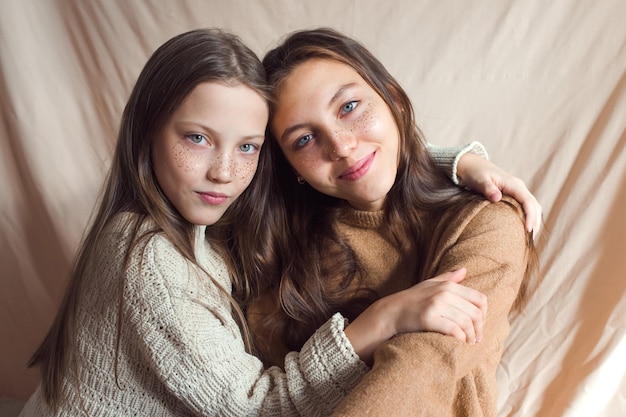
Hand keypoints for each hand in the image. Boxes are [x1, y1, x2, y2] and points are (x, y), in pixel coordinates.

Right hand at [344, 268, 486, 364]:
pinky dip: (460, 338)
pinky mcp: (428, 318)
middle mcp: (444, 293)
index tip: (480, 325)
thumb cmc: (412, 300)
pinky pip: (453, 330)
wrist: (390, 312)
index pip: (479, 299)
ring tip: (469, 343)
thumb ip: (448, 278)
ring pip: (466, 323)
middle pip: (475, 313)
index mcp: (448, 286)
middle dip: (479, 329)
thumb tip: (464, 270)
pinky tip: (459, 342)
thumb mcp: (430, 284)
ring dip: (471, 336)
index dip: (485, 314)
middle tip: (476, 339)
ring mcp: (435, 305)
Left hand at [457, 153, 541, 234]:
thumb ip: (488, 188)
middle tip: (530, 238)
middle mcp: (518, 187)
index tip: (528, 230)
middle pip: (534, 205)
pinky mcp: (512, 194)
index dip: (530, 216)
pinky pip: (524, 205)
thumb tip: (497, 198)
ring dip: (533, 219)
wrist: (472, 165)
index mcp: (513, 184)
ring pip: (532, 205)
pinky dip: (527, 216)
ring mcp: (516, 190)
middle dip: (535, 221)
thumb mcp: (480, 180)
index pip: (528, 201)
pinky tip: (522, 227)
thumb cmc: (475, 173)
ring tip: (529, 236)